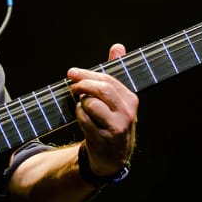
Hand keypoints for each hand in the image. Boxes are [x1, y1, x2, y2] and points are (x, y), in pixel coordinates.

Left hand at [67, 43, 137, 176]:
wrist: (113, 155)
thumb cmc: (112, 120)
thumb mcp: (117, 98)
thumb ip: (115, 72)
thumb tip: (117, 47)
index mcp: (130, 99)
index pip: (107, 80)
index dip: (87, 74)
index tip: (71, 73)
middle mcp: (126, 112)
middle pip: (101, 89)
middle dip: (82, 84)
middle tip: (71, 86)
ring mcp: (116, 127)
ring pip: (90, 104)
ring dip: (80, 103)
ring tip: (82, 106)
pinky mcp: (103, 138)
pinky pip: (83, 119)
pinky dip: (78, 116)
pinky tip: (83, 119)